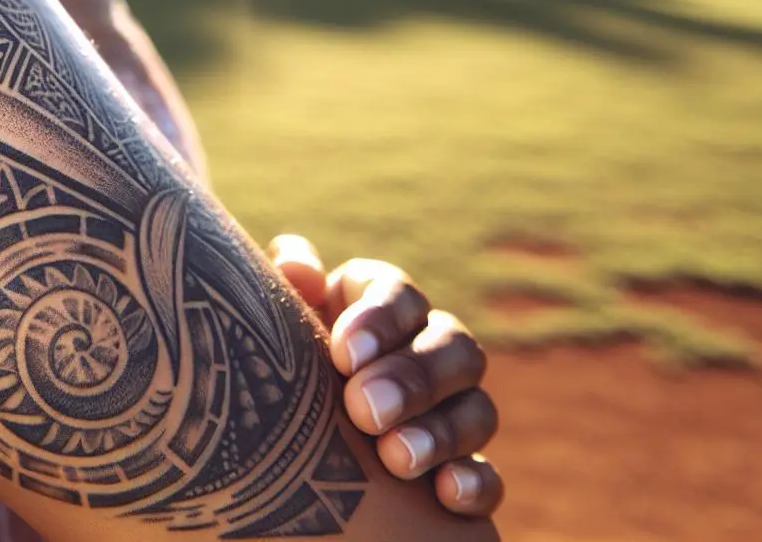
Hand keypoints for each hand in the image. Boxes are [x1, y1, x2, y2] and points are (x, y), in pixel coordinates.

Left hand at [269, 235, 504, 517]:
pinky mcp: (463, 470)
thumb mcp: (271, 327)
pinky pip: (489, 475)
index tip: (344, 354)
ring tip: (396, 458)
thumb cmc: (274, 370)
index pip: (399, 294)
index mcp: (379, 307)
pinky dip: (475, 483)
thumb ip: (283, 287)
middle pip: (454, 346)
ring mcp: (453, 412)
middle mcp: (427, 353)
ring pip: (478, 409)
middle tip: (366, 409)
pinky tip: (447, 493)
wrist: (277, 450)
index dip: (380, 319)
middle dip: (414, 378)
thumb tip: (299, 268)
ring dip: (441, 432)